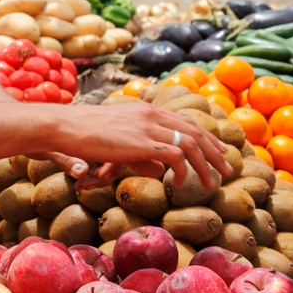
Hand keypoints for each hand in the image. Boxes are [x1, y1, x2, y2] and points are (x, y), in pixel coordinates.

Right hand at [48, 101, 231, 190]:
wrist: (65, 126)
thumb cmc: (84, 134)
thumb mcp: (117, 139)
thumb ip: (140, 151)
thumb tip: (159, 168)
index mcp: (146, 109)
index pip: (185, 121)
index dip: (206, 137)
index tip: (218, 151)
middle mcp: (151, 114)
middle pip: (195, 131)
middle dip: (215, 151)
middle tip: (227, 168)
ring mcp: (148, 127)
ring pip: (191, 144)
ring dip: (206, 165)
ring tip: (212, 183)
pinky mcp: (142, 142)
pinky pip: (175, 156)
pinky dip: (184, 172)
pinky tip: (180, 184)